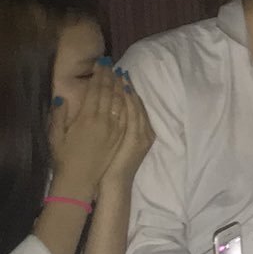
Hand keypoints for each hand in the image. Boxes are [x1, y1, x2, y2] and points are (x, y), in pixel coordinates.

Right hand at [48, 60, 120, 196]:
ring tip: (121, 74)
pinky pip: (128, 115)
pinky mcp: (122, 138)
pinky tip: (128, 95)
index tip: (100, 63)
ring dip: (121, 86)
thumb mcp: (55, 136)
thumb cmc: (64, 159)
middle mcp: (103, 121)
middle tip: (111, 64)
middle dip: (111, 76)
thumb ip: (58, 115)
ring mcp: (115, 130)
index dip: (99, 75)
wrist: (80, 181)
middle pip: (109, 92)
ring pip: (121, 102)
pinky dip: (129, 102)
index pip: (95, 90)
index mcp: (85, 118)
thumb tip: (62, 97)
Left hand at [101, 71, 153, 188]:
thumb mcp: (116, 146)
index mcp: (138, 132)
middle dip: (128, 85)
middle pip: (136, 103)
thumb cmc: (110, 167)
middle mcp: (143, 131)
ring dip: (130, 90)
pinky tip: (126, 90)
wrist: (113, 184)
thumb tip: (110, 112)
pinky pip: (134, 115)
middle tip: (121, 68)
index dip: (126, 90)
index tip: (118, 76)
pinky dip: (131, 102)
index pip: (133, 106)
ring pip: (136, 106)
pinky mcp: (136, 138)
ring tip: (122, 74)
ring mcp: (141, 134)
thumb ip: (116, 129)